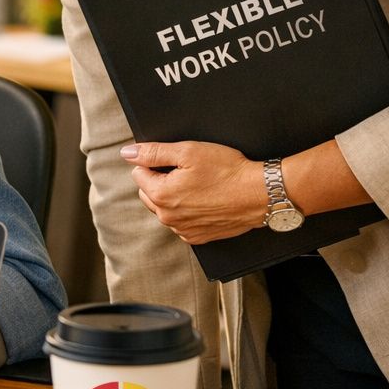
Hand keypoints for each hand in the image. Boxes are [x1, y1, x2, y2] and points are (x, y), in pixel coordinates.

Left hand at [121, 141, 266, 244]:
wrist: (261, 194)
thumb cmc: (228, 170)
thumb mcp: (188, 151)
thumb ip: (153, 152)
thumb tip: (127, 153)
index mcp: (161, 196)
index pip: (138, 174)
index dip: (155, 163)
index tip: (176, 161)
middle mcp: (168, 218)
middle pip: (148, 193)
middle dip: (160, 181)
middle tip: (187, 172)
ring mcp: (183, 230)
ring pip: (165, 209)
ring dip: (173, 197)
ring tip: (199, 186)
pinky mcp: (198, 237)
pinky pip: (182, 222)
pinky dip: (188, 211)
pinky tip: (205, 200)